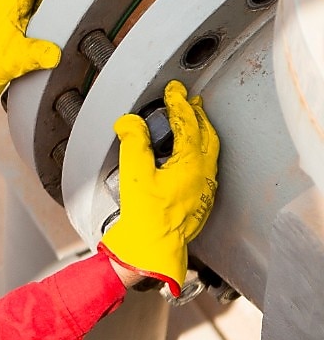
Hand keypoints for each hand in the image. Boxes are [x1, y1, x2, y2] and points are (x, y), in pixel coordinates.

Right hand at [99, 81, 219, 296]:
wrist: (152, 249)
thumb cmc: (145, 217)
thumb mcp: (134, 174)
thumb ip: (133, 143)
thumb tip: (130, 123)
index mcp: (192, 164)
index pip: (188, 123)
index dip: (179, 103)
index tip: (174, 90)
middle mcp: (204, 175)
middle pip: (207, 135)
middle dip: (197, 115)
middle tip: (189, 101)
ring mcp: (205, 189)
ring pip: (210, 152)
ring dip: (201, 133)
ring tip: (192, 124)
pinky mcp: (200, 201)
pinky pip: (206, 167)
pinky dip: (199, 152)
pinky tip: (188, 157)